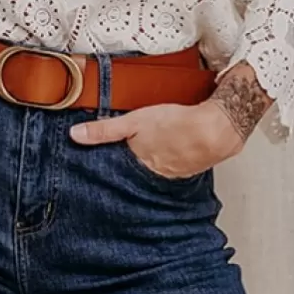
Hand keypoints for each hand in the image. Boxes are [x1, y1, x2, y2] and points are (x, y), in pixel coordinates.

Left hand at [68, 98, 244, 176]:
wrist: (217, 128)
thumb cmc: (177, 124)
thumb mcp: (134, 121)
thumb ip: (105, 130)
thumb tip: (76, 135)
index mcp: (139, 163)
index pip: (118, 169)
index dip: (111, 166)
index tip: (103, 165)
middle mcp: (155, 173)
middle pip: (137, 172)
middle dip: (131, 168)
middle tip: (128, 160)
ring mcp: (175, 172)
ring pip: (157, 170)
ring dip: (153, 164)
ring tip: (151, 153)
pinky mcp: (191, 167)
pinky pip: (176, 166)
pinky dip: (172, 160)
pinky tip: (174, 150)